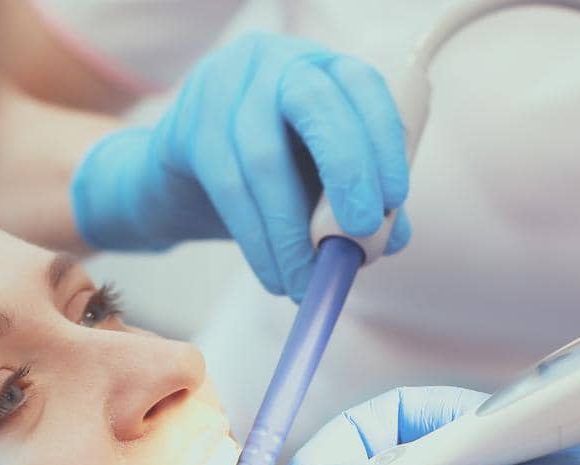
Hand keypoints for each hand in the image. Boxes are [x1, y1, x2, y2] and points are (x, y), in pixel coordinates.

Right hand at [70, 31, 410, 300]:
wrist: (183, 184)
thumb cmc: (272, 182)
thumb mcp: (322, 185)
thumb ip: (362, 203)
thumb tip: (392, 238)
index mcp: (321, 70)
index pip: (360, 83)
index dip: (382, 137)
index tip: (395, 199)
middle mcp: (273, 65)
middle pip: (314, 104)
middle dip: (346, 168)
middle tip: (361, 234)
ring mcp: (223, 90)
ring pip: (263, 158)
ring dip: (291, 234)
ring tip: (308, 284)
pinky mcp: (187, 129)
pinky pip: (227, 188)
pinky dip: (257, 242)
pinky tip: (274, 277)